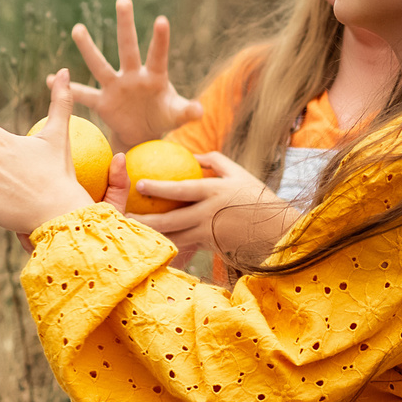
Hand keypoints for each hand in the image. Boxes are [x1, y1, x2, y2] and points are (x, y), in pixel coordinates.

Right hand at [70, 0, 203, 149]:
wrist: (143, 133)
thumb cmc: (163, 117)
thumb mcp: (176, 116)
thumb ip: (187, 111)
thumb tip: (200, 111)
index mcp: (155, 77)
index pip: (158, 55)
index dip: (160, 39)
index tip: (161, 19)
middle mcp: (133, 75)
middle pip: (128, 47)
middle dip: (126, 25)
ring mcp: (116, 86)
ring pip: (100, 64)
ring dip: (89, 48)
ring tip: (78, 28)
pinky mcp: (103, 101)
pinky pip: (83, 95)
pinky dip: (67, 89)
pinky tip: (51, 79)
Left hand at [126, 151, 294, 263]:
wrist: (277, 231)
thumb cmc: (256, 198)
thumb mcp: (238, 174)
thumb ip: (214, 161)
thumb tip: (191, 154)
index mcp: (215, 192)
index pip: (181, 190)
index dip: (159, 187)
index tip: (139, 184)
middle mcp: (209, 214)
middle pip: (170, 221)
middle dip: (145, 221)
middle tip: (124, 217)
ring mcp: (209, 234)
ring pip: (174, 238)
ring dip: (152, 237)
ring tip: (130, 234)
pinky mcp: (211, 247)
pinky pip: (185, 246)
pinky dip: (168, 246)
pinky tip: (150, 246)